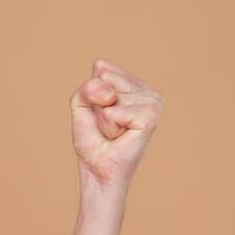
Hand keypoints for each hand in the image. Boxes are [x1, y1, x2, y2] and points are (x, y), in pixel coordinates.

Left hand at [69, 58, 163, 193]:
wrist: (98, 167)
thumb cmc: (93, 138)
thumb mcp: (81, 104)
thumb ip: (88, 88)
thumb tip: (109, 94)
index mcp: (132, 82)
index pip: (102, 67)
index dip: (91, 93)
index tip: (99, 112)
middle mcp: (147, 89)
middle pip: (106, 79)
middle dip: (97, 105)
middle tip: (106, 124)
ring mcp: (153, 101)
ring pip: (112, 95)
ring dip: (104, 119)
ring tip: (114, 131)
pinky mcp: (152, 116)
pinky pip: (116, 111)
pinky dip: (110, 126)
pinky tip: (120, 135)